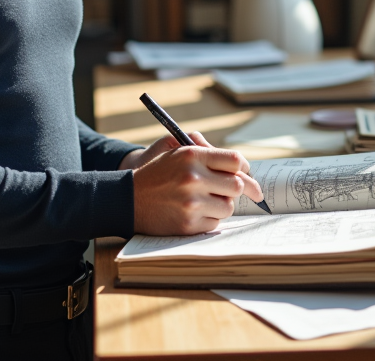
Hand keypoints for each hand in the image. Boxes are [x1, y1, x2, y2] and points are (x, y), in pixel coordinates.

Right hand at [131, 131, 263, 235]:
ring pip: (228, 206)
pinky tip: (195, 212)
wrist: (128, 198)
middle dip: (236, 188)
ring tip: (205, 200)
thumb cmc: (158, 173)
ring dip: (222, 204)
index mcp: (192, 155)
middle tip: (230, 190)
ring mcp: (191, 203)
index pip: (235, 160)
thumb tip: (241, 165)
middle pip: (238, 185)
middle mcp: (193, 178)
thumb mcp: (177, 152)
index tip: (245, 172)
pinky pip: (215, 222)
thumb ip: (207, 151)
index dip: (244, 167)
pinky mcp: (188, 224)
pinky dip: (209, 218)